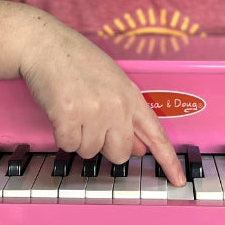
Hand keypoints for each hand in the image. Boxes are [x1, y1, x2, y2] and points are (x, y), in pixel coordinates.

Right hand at [19, 19, 185, 185]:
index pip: (155, 134)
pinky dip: (61, 134)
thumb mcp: (112, 84)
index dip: (167, 160)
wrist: (46, 45)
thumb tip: (138, 148)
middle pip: (119, 154)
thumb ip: (127, 116)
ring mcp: (93, 112)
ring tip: (73, 109)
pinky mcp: (68, 117)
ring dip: (78, 138)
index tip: (177, 180)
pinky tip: (60, 111)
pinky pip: (68, 146)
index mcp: (131, 96)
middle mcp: (117, 106)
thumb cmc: (77, 61)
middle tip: (90, 122)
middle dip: (104, 146)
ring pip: (89, 151)